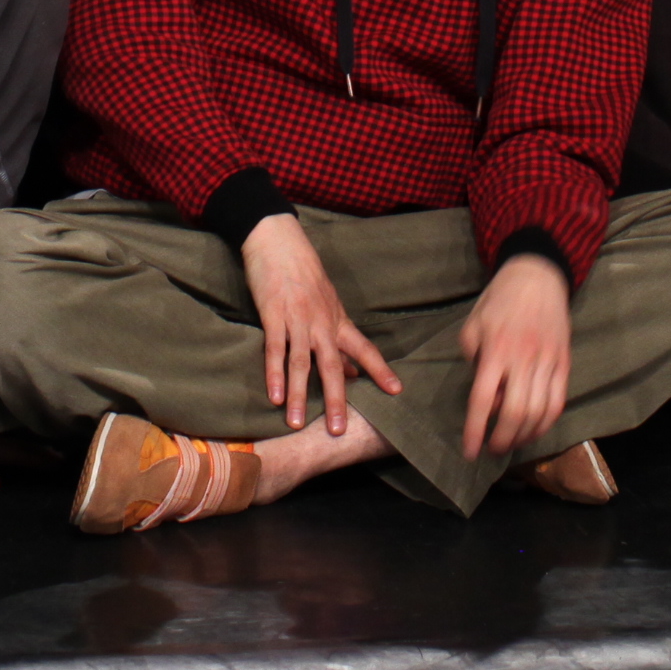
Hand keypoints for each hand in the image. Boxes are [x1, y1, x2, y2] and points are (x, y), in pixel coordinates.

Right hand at [243, 213, 398, 437]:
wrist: (279, 240)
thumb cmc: (303, 272)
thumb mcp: (328, 303)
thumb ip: (338, 339)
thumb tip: (352, 372)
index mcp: (337, 320)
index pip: (364, 349)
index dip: (380, 370)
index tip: (396, 391)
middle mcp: (322, 322)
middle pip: (332, 366)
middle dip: (336, 399)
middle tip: (339, 430)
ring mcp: (298, 318)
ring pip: (301, 362)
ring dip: (300, 395)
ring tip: (297, 423)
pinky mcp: (274, 314)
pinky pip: (275, 348)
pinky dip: (274, 374)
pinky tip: (275, 396)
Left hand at [457, 252, 575, 460]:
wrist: (538, 276)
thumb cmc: (499, 301)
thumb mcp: (473, 325)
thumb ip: (473, 361)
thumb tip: (485, 397)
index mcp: (496, 349)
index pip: (481, 400)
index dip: (474, 430)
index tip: (470, 451)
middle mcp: (523, 359)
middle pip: (514, 412)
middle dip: (502, 439)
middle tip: (492, 450)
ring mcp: (547, 362)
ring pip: (538, 412)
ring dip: (524, 436)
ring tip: (511, 444)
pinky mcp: (564, 363)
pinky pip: (557, 402)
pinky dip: (545, 424)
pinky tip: (533, 431)